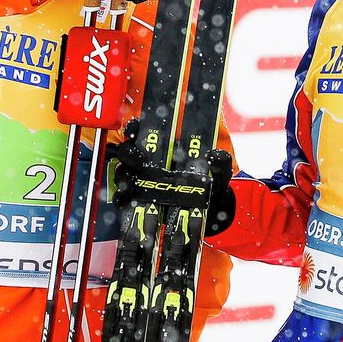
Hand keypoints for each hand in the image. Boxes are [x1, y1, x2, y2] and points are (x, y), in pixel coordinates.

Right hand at [108, 134, 235, 236]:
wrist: (211, 215)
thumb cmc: (212, 185)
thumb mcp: (219, 173)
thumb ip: (220, 163)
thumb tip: (215, 155)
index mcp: (166, 147)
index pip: (143, 130)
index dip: (134, 127)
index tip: (134, 128)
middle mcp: (149, 162)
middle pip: (128, 151)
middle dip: (128, 153)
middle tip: (137, 160)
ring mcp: (142, 181)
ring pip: (123, 172)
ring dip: (123, 176)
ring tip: (129, 184)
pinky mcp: (137, 201)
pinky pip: (124, 198)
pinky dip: (121, 199)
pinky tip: (123, 202)